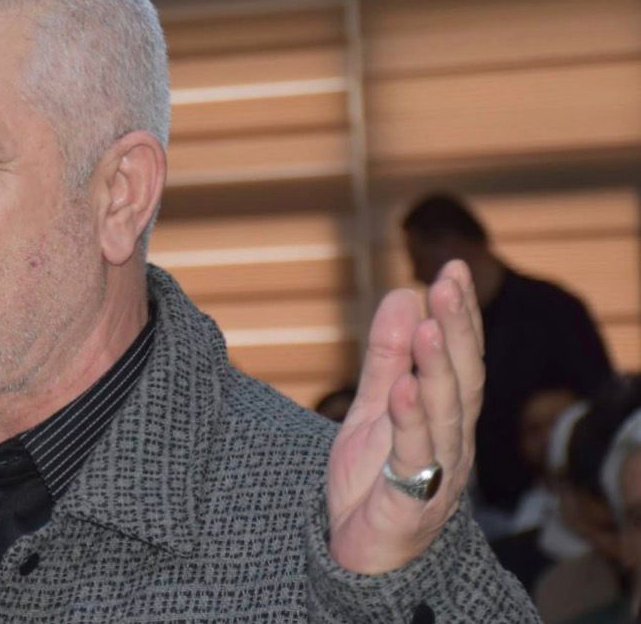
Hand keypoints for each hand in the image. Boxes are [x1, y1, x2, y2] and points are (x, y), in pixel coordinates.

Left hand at [326, 259, 484, 573]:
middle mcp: (453, 441)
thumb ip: (386, 357)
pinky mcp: (413, 502)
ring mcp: (438, 473)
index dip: (461, 315)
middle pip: (462, 380)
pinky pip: (414, 456)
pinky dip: (410, 421)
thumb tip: (402, 296)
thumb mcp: (372, 407)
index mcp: (447, 416)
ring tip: (430, 325)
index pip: (461, 359)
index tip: (452, 268)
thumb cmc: (374, 480)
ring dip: (438, 368)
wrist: (360, 554)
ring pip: (445, 415)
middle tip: (448, 281)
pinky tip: (402, 387)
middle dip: (457, 329)